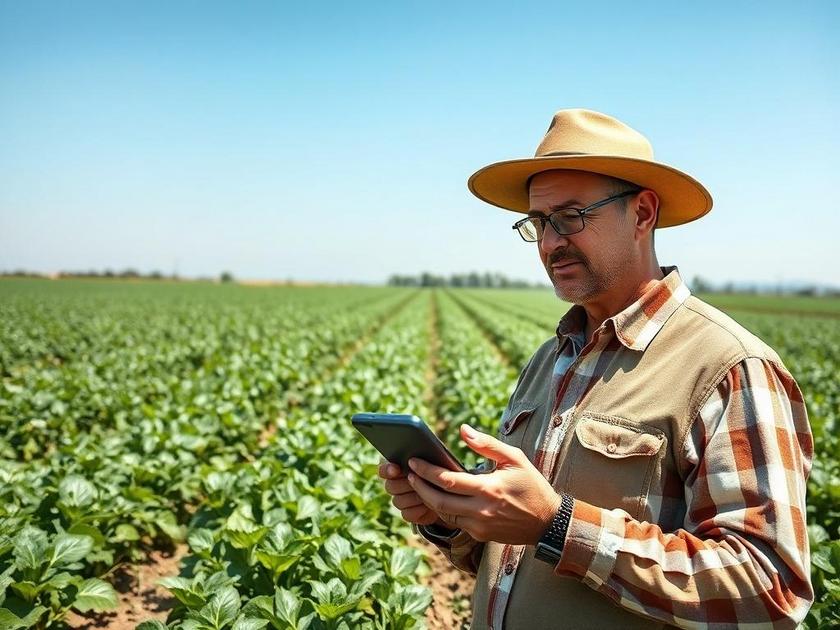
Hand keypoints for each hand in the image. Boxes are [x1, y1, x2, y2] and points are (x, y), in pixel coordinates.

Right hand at [377, 458, 446, 526]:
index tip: (396, 469)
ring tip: (429, 492)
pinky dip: (418, 510)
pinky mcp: (408, 514)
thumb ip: (420, 460)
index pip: (383, 470)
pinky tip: (429, 505)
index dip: (387, 470)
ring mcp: (400, 500)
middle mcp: (395, 484)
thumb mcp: (432, 461)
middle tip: (419, 480)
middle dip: (406, 484)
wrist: (449, 491)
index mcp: (397, 467)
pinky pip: (406, 514)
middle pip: (390, 487)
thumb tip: (413, 459)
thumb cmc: (440, 470)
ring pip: (398, 501)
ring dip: (414, 497)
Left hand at [406, 424, 561, 544]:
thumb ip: (486, 444)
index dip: (426, 471)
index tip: (413, 461)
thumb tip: (462, 430)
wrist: (547, 521)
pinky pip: (455, 522)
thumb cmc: (531, 485)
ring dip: (428, 499)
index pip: (448, 480)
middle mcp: (482, 510)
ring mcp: (480, 525)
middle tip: (408, 474)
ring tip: (418, 484)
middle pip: (439, 500)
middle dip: (420, 487)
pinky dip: (444, 510)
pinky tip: (437, 497)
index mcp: (489, 488)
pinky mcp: (480, 535)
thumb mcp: (514, 458)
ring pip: (444, 514)